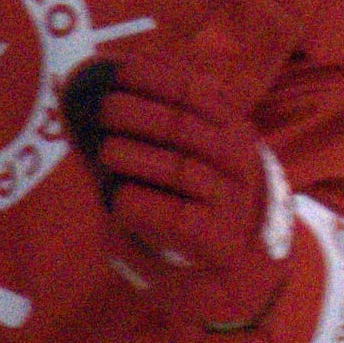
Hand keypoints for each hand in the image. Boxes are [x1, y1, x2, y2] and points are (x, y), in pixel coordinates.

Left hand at [58, 49, 298, 332]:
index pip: (197, 93)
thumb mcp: (190, 157)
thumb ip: (156, 126)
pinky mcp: (218, 238)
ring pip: (183, 170)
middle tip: (102, 110)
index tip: (118, 70)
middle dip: (140, 112)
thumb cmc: (201, 205)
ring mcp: (231, 200)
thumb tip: (103, 84)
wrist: (240, 272)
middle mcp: (237, 161)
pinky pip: (177, 217)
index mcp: (231, 131)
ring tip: (105, 152)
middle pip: (187, 127)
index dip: (157, 77)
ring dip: (138, 157)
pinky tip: (118, 201)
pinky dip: (143, 205)